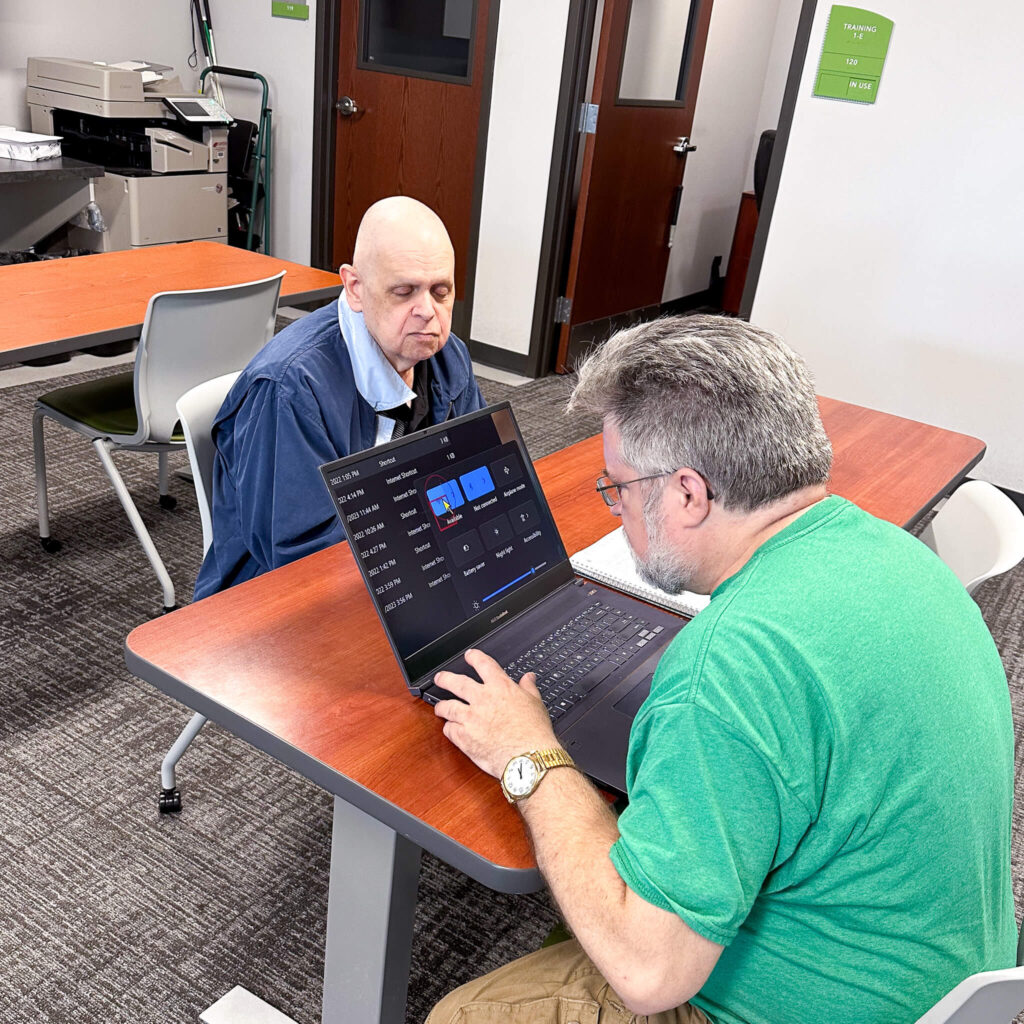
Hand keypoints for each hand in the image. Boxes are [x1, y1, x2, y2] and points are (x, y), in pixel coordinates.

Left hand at [433, 648, 557, 777]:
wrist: (528, 758)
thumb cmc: (535, 732)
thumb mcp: (536, 703)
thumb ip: (529, 688)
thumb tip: (529, 678)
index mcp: (500, 687)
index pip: (483, 664)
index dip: (474, 657)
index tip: (469, 655)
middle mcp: (482, 699)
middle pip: (456, 682)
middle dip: (445, 678)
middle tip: (440, 678)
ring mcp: (470, 718)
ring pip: (447, 706)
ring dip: (442, 706)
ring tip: (439, 707)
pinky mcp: (464, 737)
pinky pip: (449, 730)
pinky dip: (448, 728)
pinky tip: (449, 729)